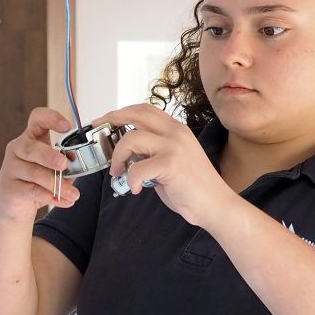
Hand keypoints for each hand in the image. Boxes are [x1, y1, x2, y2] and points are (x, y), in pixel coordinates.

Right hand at [0, 108, 81, 219]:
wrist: (14, 207)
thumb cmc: (37, 182)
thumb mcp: (55, 169)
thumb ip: (67, 163)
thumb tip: (78, 160)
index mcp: (32, 137)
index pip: (37, 118)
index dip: (51, 118)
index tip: (67, 126)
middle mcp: (18, 148)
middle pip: (31, 147)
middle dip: (49, 156)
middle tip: (64, 164)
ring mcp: (10, 168)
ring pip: (33, 172)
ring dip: (56, 184)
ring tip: (73, 194)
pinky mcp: (8, 188)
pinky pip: (31, 190)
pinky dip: (50, 196)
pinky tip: (63, 201)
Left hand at [96, 104, 234, 228]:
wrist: (216, 204)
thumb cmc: (193, 187)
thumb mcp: (170, 160)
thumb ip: (150, 151)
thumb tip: (125, 152)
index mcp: (176, 129)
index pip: (144, 109)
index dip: (121, 112)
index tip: (105, 120)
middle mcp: (176, 132)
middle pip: (136, 114)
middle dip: (111, 120)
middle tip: (98, 134)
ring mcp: (174, 146)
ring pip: (131, 139)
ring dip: (118, 156)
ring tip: (119, 172)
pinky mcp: (171, 164)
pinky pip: (137, 168)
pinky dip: (131, 180)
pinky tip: (137, 188)